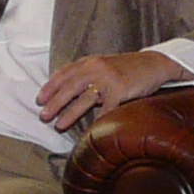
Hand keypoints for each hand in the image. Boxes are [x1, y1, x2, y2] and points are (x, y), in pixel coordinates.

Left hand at [32, 49, 183, 133]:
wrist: (154, 63)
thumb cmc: (126, 69)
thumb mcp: (103, 66)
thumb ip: (86, 75)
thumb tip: (66, 92)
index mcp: (89, 62)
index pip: (63, 74)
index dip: (50, 87)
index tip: (39, 100)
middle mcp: (96, 68)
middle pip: (69, 86)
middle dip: (54, 102)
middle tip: (42, 116)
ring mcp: (108, 78)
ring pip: (84, 98)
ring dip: (69, 113)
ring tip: (58, 125)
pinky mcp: (121, 88)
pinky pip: (107, 108)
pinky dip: (98, 120)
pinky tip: (90, 131)